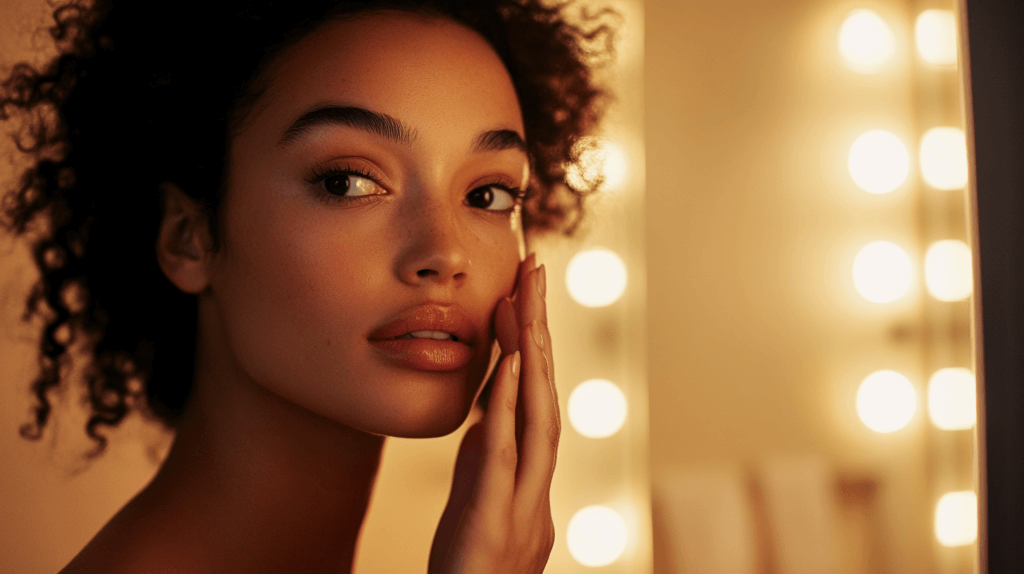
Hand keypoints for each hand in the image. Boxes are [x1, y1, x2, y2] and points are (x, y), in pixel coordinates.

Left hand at [428, 254, 559, 573]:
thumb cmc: (472, 567)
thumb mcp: (480, 500)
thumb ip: (488, 457)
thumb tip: (491, 412)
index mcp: (527, 475)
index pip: (533, 397)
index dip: (533, 342)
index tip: (524, 288)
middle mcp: (535, 483)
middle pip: (543, 393)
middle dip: (540, 328)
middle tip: (534, 268)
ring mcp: (521, 504)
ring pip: (537, 417)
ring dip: (534, 358)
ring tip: (524, 302)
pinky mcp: (494, 524)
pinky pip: (504, 457)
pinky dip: (508, 409)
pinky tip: (509, 367)